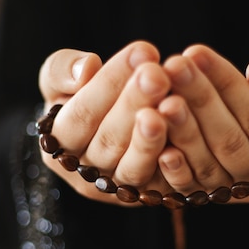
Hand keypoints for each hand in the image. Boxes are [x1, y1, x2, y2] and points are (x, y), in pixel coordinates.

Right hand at [38, 40, 175, 201]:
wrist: (106, 121)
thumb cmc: (81, 94)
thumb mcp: (61, 76)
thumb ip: (62, 70)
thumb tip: (87, 68)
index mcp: (58, 143)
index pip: (81, 114)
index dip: (109, 83)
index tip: (141, 51)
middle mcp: (85, 173)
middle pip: (109, 141)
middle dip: (135, 104)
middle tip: (158, 73)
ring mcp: (118, 190)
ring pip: (133, 167)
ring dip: (153, 138)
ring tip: (173, 103)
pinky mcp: (149, 197)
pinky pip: (162, 186)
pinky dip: (176, 164)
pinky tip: (190, 134)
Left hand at [157, 45, 248, 202]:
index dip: (227, 85)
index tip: (197, 52)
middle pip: (229, 140)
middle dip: (199, 101)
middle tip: (173, 66)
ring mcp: (232, 192)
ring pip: (207, 164)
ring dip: (182, 131)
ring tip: (161, 98)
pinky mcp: (205, 198)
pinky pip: (189, 188)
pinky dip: (174, 170)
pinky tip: (159, 147)